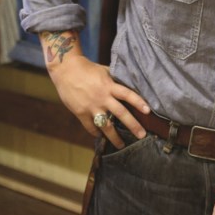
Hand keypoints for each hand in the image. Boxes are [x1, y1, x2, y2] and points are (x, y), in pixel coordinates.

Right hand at [41, 31, 150, 148]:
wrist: (66, 70)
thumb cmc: (88, 69)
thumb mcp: (105, 71)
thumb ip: (115, 81)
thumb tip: (129, 86)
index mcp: (109, 86)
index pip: (128, 95)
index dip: (138, 102)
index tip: (148, 111)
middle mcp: (102, 98)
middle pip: (120, 113)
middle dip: (132, 125)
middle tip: (142, 135)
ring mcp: (91, 107)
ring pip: (105, 125)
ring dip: (114, 137)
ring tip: (121, 145)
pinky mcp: (80, 113)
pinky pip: (90, 127)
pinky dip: (96, 133)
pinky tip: (101, 136)